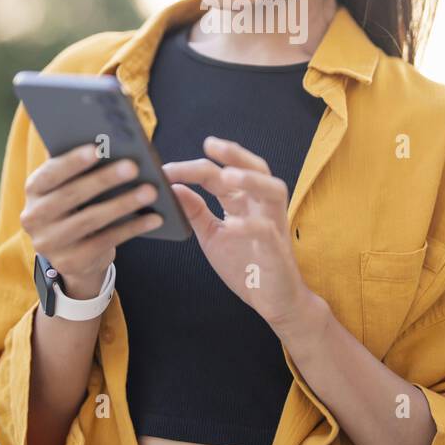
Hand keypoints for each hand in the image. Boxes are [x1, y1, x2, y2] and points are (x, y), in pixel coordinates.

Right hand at [20, 143, 163, 293]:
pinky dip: (132, 228)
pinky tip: (153, 218)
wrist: (74, 254)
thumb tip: (113, 143)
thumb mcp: (74, 186)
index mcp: (34, 189)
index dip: (71, 161)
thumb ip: (84, 166)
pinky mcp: (71, 262)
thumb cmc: (79, 206)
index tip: (97, 149)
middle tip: (133, 167)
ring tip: (150, 191)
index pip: (49, 174)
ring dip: (123, 203)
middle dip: (103, 179)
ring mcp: (50, 243)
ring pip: (89, 220)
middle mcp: (34, 217)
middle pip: (70, 195)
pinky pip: (105, 242)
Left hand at [162, 136, 314, 329]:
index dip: (194, 168)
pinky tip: (232, 224)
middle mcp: (261, 206)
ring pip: (273, 189)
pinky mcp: (277, 249)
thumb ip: (196, 212)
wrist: (273, 300)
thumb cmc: (245, 265)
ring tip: (228, 175)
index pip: (220, 175)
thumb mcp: (212, 236)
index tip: (167, 168)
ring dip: (251, 180)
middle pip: (256, 168)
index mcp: (243, 202)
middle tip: (210, 145)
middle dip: (235, 154)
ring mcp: (273, 224)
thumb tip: (174, 187)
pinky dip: (250, 225)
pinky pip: (268, 230)